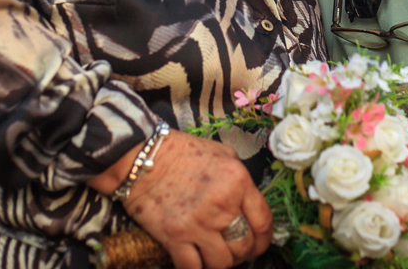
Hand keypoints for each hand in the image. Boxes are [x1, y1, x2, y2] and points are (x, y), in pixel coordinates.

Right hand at [124, 131, 272, 268]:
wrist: (142, 157)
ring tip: (217, 256)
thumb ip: (240, 180)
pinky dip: (197, 268)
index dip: (265, 238)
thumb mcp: (223, 154)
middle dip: (244, 253)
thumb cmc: (182, 152)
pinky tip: (198, 261)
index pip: (264, 221)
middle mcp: (222, 205)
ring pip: (222, 262)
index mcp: (237, 181)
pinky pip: (193, 268)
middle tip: (237, 251)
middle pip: (245, 246)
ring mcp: (198, 223)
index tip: (260, 242)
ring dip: (222, 263)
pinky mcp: (175, 237)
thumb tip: (250, 204)